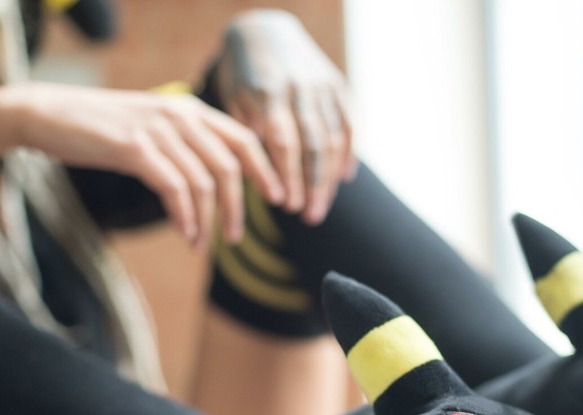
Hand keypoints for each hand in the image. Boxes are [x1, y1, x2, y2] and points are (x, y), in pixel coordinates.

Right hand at [10, 81, 284, 246]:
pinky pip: (174, 187)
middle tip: (237, 237)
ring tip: (203, 245)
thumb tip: (220, 183)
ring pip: (203, 181)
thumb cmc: (103, 130)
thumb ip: (188, 147)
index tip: (280, 201)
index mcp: (191, 110)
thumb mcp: (154, 130)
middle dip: (240, 206)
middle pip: (230, 165)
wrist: (49, 115)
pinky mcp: (134, 147)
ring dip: (208, 220)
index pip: (245, 140)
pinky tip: (186, 234)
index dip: (267, 171)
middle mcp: (179, 115)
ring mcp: (157, 129)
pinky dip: (185, 215)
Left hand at [215, 9, 356, 224]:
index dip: (288, 177)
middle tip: (310, 217)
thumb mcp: (232, 99)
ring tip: (322, 207)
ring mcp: (322, 86)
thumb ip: (247, 134)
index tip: (288, 206)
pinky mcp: (338, 86)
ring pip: (334, 138)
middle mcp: (299, 88)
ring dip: (330, 178)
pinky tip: (343, 179)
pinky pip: (350, 123)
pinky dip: (349, 153)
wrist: (263, 30)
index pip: (283, 143)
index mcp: (267, 92)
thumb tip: (259, 178)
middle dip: (313, 185)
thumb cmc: (241, 76)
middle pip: (313, 145)